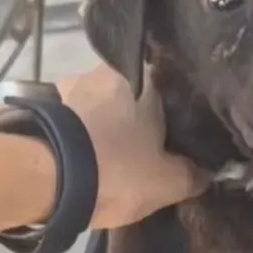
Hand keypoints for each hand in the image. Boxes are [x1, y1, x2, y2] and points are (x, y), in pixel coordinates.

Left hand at [57, 64, 208, 228]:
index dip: (175, 105)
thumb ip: (194, 175)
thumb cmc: (117, 170)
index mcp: (144, 77)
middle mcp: (105, 70)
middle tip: (144, 142)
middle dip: (135, 113)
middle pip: (129, 90)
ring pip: (96, 102)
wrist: (46, 180)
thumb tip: (209, 172)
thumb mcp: (168, 182)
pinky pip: (71, 117)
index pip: (169, 80)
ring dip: (102, 121)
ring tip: (110, 150)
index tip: (178, 127)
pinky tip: (83, 153)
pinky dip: (78, 132)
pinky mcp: (43, 108)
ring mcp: (70, 86)